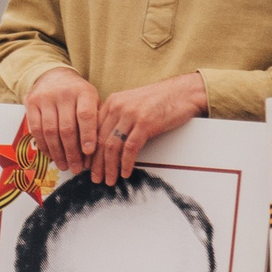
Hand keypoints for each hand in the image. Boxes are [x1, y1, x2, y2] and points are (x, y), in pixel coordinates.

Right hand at [22, 67, 101, 174]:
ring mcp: (45, 98)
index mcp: (83, 92)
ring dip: (57, 152)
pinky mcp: (31, 103)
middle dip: (72, 152)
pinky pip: (36, 129)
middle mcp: (64, 93)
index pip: (86, 115)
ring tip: (64, 166)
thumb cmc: (78, 95)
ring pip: (50, 131)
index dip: (87, 135)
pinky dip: (44, 145)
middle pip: (67, 128)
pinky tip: (51, 155)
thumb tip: (99, 152)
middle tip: (77, 168)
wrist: (54, 75)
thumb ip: (96, 122)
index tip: (89, 152)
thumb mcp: (92, 101)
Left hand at [88, 71, 208, 182]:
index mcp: (112, 103)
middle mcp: (118, 107)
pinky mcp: (145, 123)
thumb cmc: (161, 100)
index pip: (93, 130)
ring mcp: (131, 115)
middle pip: (100, 140)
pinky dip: (126, 163)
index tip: (88, 165)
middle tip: (95, 178)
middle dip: (96, 163)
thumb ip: (119, 117)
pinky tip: (125, 172)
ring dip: (109, 167)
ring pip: (112, 146)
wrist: (184, 92)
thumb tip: (108, 140)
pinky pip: (130, 148)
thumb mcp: (133, 104)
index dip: (88, 151)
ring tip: (109, 180)